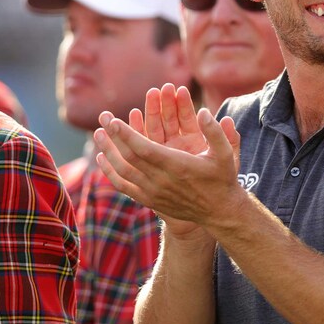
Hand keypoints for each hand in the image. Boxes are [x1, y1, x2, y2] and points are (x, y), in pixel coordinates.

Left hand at [94, 83, 241, 234]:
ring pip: (122, 171)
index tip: (113, 120)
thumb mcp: (226, 154)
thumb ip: (215, 132)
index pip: (144, 149)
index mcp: (177, 166)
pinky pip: (123, 185)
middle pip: (128, 157)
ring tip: (98, 134)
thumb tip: (203, 111)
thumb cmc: (222, 179)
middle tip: (102, 117)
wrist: (218, 211)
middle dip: (113, 136)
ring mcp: (152, 192)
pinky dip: (110, 172)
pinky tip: (101, 158)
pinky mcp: (149, 200)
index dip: (126, 134)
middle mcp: (161, 180)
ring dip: (108, 151)